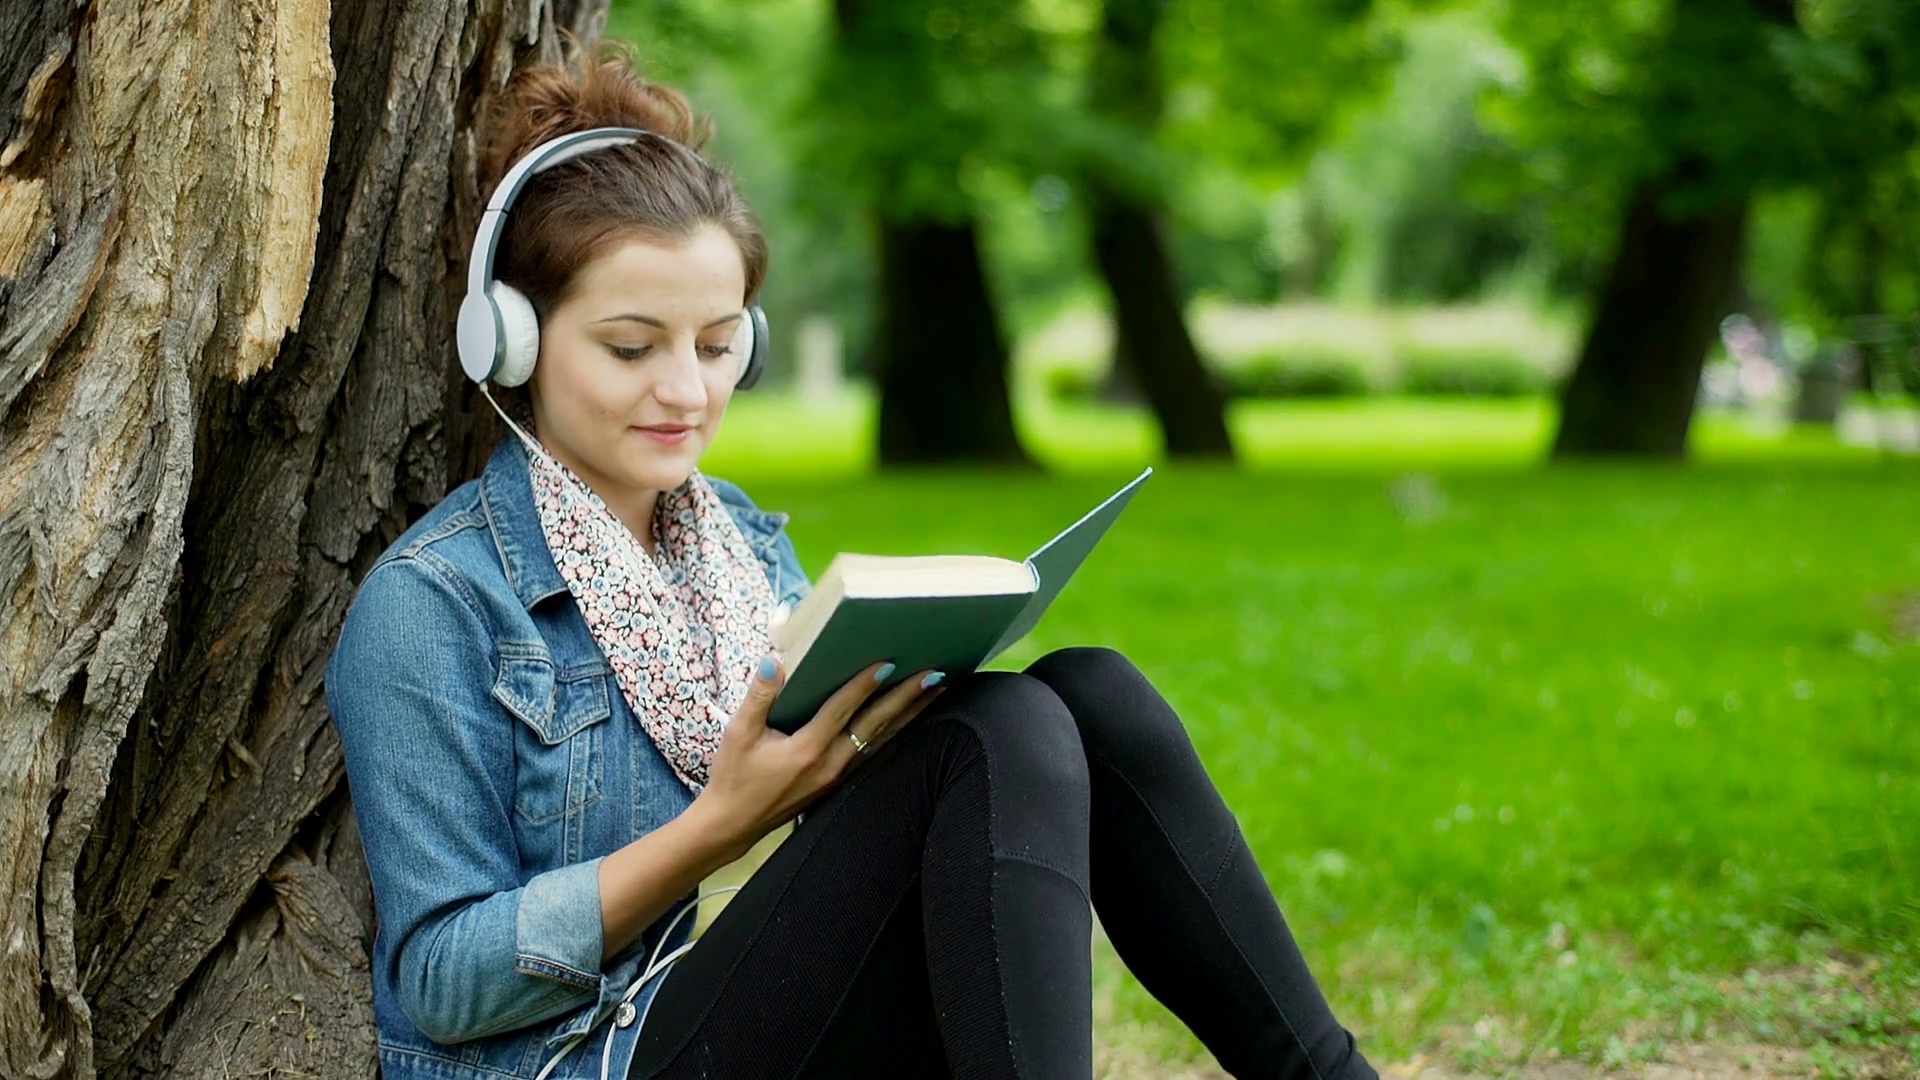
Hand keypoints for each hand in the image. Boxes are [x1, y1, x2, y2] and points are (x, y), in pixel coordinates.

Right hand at [690, 658, 941, 860]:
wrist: (732, 824)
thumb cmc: (734, 777)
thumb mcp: (738, 733)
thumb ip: (759, 696)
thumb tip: (775, 662)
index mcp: (807, 750)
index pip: (843, 709)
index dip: (865, 685)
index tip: (889, 663)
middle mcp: (830, 764)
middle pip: (875, 725)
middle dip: (905, 698)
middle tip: (934, 674)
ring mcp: (837, 776)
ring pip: (881, 740)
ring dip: (909, 714)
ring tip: (935, 691)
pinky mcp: (837, 782)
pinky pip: (872, 752)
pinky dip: (893, 732)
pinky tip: (908, 719)